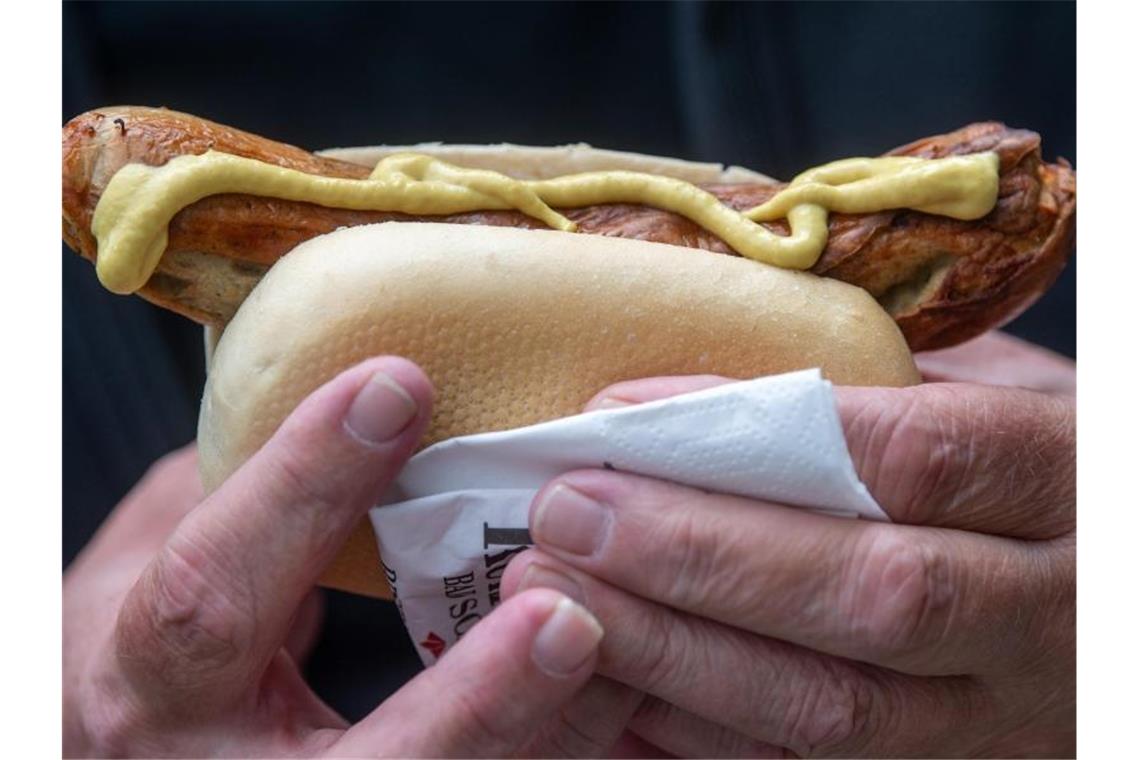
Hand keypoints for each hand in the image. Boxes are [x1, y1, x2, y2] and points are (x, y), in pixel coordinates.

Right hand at [64, 357, 608, 757]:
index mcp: (149, 681)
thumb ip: (246, 477)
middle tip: (564, 616)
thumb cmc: (153, 641)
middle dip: (472, 701)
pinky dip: (555, 748)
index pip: (215, 591)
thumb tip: (360, 389)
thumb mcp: (158, 550)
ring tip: (618, 642)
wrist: (136, 747)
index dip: (304, 486)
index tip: (399, 385)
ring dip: (544, 731)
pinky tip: (612, 689)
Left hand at [503, 333, 1074, 756]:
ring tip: (559, 595)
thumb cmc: (1053, 473)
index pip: (913, 457)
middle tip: (564, 513)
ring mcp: (1007, 718)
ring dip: (675, 654)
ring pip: (832, 707)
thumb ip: (888, 394)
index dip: (754, 434)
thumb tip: (708, 388)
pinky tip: (615, 681)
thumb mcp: (1008, 398)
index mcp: (1069, 483)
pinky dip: (702, 731)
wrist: (1117, 603)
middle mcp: (1050, 617)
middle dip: (696, 557)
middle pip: (867, 596)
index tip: (623, 413)